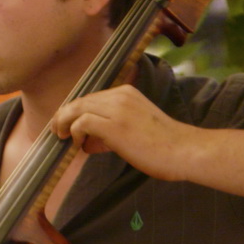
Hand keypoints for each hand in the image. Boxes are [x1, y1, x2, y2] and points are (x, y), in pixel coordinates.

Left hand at [51, 84, 195, 181]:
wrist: (185, 151)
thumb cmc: (163, 145)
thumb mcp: (135, 126)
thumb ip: (111, 128)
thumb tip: (87, 142)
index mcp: (125, 93)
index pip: (90, 98)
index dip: (75, 111)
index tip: (67, 125)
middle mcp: (119, 96)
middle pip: (80, 101)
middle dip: (64, 116)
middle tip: (57, 131)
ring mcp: (117, 109)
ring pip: (76, 109)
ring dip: (65, 124)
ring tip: (63, 138)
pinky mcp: (114, 126)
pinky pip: (82, 122)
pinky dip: (75, 133)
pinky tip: (79, 145)